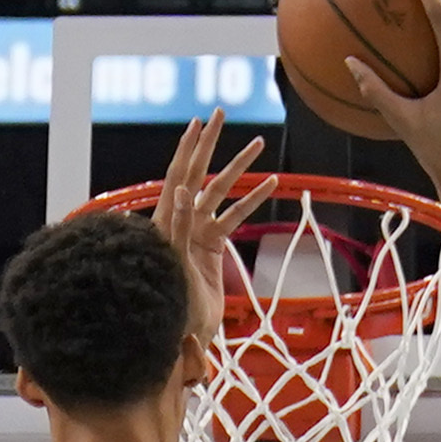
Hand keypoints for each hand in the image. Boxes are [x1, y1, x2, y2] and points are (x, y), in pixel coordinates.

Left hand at [152, 110, 278, 345]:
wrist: (182, 328)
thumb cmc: (170, 299)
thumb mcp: (173, 262)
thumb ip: (178, 226)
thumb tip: (183, 191)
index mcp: (167, 218)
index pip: (178, 174)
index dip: (187, 148)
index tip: (198, 122)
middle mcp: (182, 217)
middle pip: (198, 171)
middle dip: (210, 143)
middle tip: (221, 113)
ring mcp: (198, 229)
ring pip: (222, 190)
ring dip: (240, 167)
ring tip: (259, 144)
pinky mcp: (213, 244)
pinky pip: (236, 216)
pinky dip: (253, 200)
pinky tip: (272, 184)